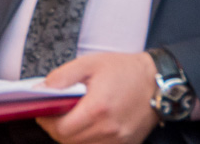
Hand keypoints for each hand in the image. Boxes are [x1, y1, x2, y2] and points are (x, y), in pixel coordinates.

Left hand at [34, 51, 159, 143]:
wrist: (157, 81)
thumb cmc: (124, 70)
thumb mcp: (90, 63)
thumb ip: (63, 76)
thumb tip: (42, 88)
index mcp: (97, 108)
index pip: (61, 128)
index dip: (47, 121)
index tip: (42, 112)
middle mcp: (108, 129)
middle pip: (69, 141)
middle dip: (56, 128)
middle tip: (53, 114)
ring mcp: (118, 140)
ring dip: (71, 136)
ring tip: (69, 118)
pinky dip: (87, 140)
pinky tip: (87, 125)